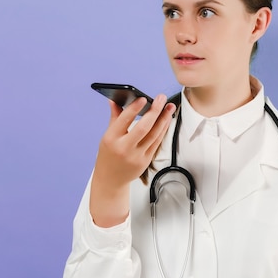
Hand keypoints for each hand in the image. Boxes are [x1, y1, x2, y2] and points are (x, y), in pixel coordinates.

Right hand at [90, 94, 175, 226]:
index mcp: (111, 139)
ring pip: (154, 135)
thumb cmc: (108, 155)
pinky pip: (157, 143)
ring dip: (164, 120)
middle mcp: (124, 148)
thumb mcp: (107, 136)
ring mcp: (136, 156)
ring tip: (170, 107)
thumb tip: (114, 100)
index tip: (143, 98)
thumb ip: (115, 117)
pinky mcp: (145, 161)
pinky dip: (163, 130)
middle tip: (161, 98)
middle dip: (154, 112)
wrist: (111, 179)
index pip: (124, 121)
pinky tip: (166, 120)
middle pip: (143, 128)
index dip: (134, 109)